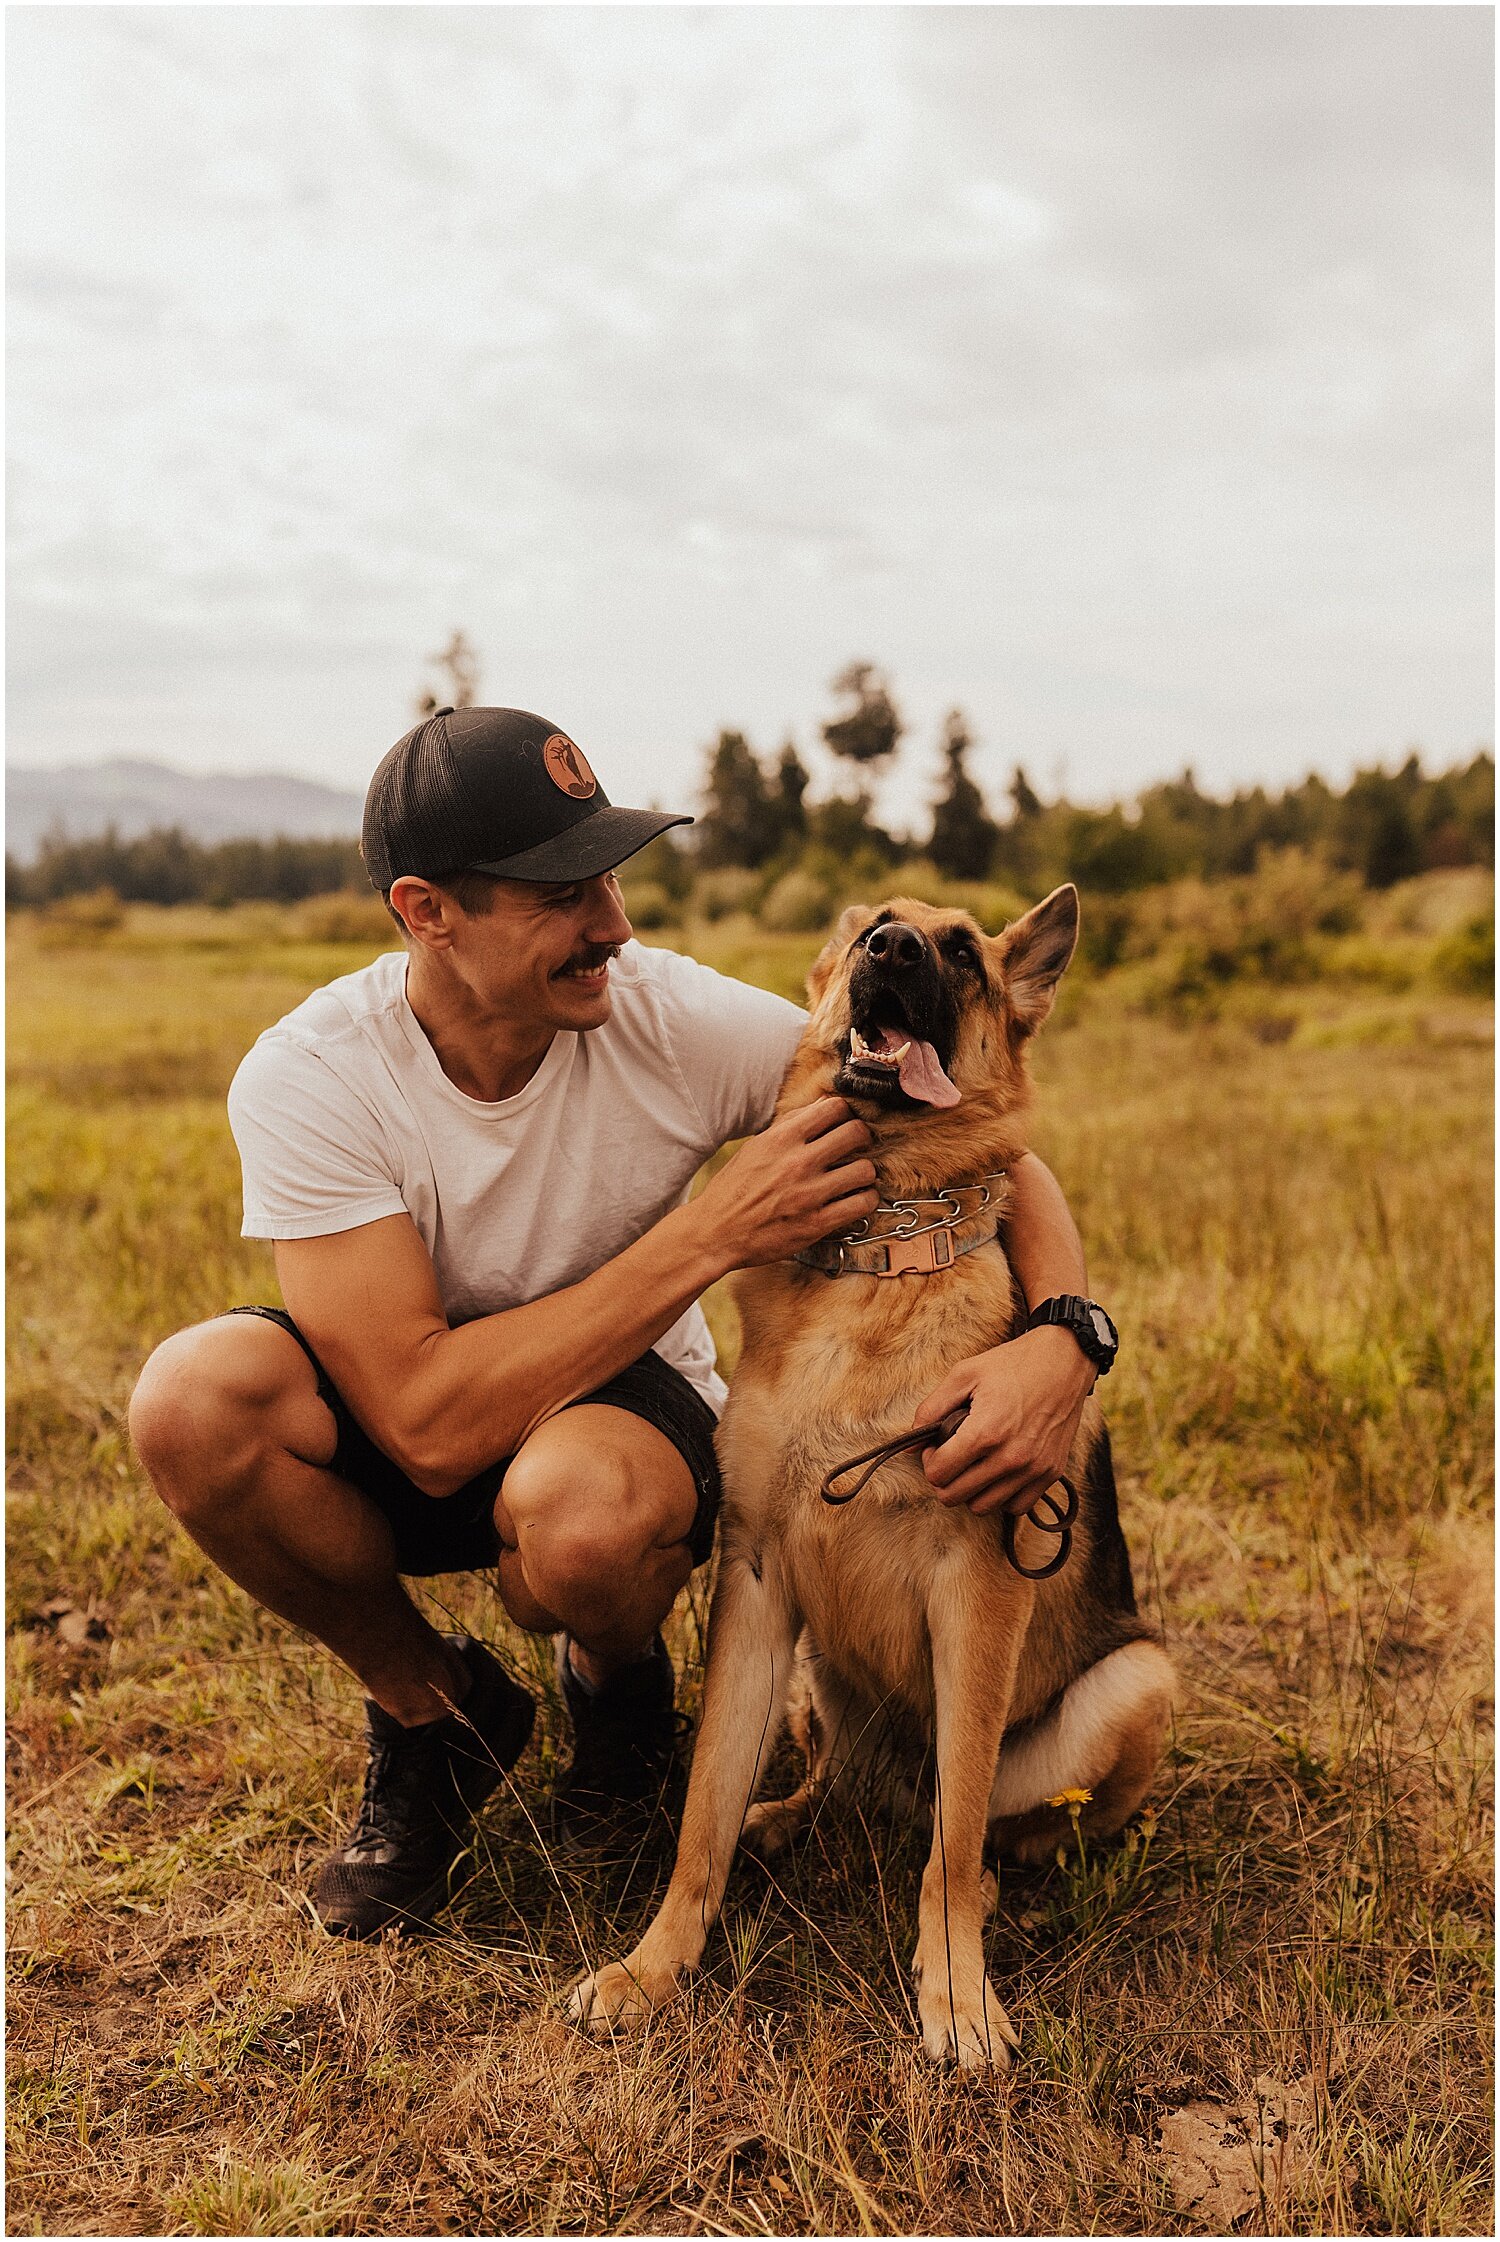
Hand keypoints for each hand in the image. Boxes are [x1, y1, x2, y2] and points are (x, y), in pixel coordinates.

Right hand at [697, 1098, 877, 1270]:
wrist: (716, 1233)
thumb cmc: (734, 1189)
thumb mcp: (755, 1147)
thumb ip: (789, 1125)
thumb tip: (822, 1105)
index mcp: (781, 1139)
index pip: (834, 1108)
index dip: (845, 1112)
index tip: (845, 1121)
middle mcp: (798, 1162)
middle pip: (856, 1133)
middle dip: (862, 1137)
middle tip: (858, 1146)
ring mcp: (809, 1194)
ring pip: (865, 1170)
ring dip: (866, 1172)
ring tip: (857, 1176)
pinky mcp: (817, 1224)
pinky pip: (862, 1204)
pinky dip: (866, 1200)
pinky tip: (856, 1199)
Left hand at [914, 1326, 1093, 1516]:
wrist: (1064, 1361)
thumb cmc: (1012, 1364)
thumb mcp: (963, 1374)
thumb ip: (931, 1409)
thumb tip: (910, 1445)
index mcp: (985, 1433)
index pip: (938, 1475)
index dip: (929, 1461)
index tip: (938, 1446)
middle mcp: (1010, 1458)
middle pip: (955, 1497)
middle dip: (944, 1478)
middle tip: (951, 1456)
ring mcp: (1033, 1469)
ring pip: (983, 1507)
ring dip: (971, 1490)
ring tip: (974, 1465)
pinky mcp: (1051, 1474)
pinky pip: (1016, 1507)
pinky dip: (1002, 1496)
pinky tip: (998, 1472)